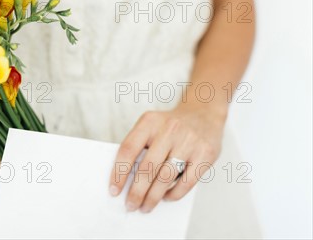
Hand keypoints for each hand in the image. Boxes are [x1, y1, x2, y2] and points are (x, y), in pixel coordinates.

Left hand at [109, 103, 226, 212]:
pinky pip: (186, 182)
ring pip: (165, 177)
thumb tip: (125, 180)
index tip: (113, 190)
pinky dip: (173, 194)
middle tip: (130, 205)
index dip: (118, 173)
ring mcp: (189, 141)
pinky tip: (166, 198)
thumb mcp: (151, 125)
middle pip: (147, 167)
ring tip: (145, 207)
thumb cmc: (171, 125)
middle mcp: (169, 129)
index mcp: (149, 121)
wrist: (203, 113)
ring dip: (153, 197)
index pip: (128, 149)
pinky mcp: (205, 154)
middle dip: (136, 192)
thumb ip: (139, 146)